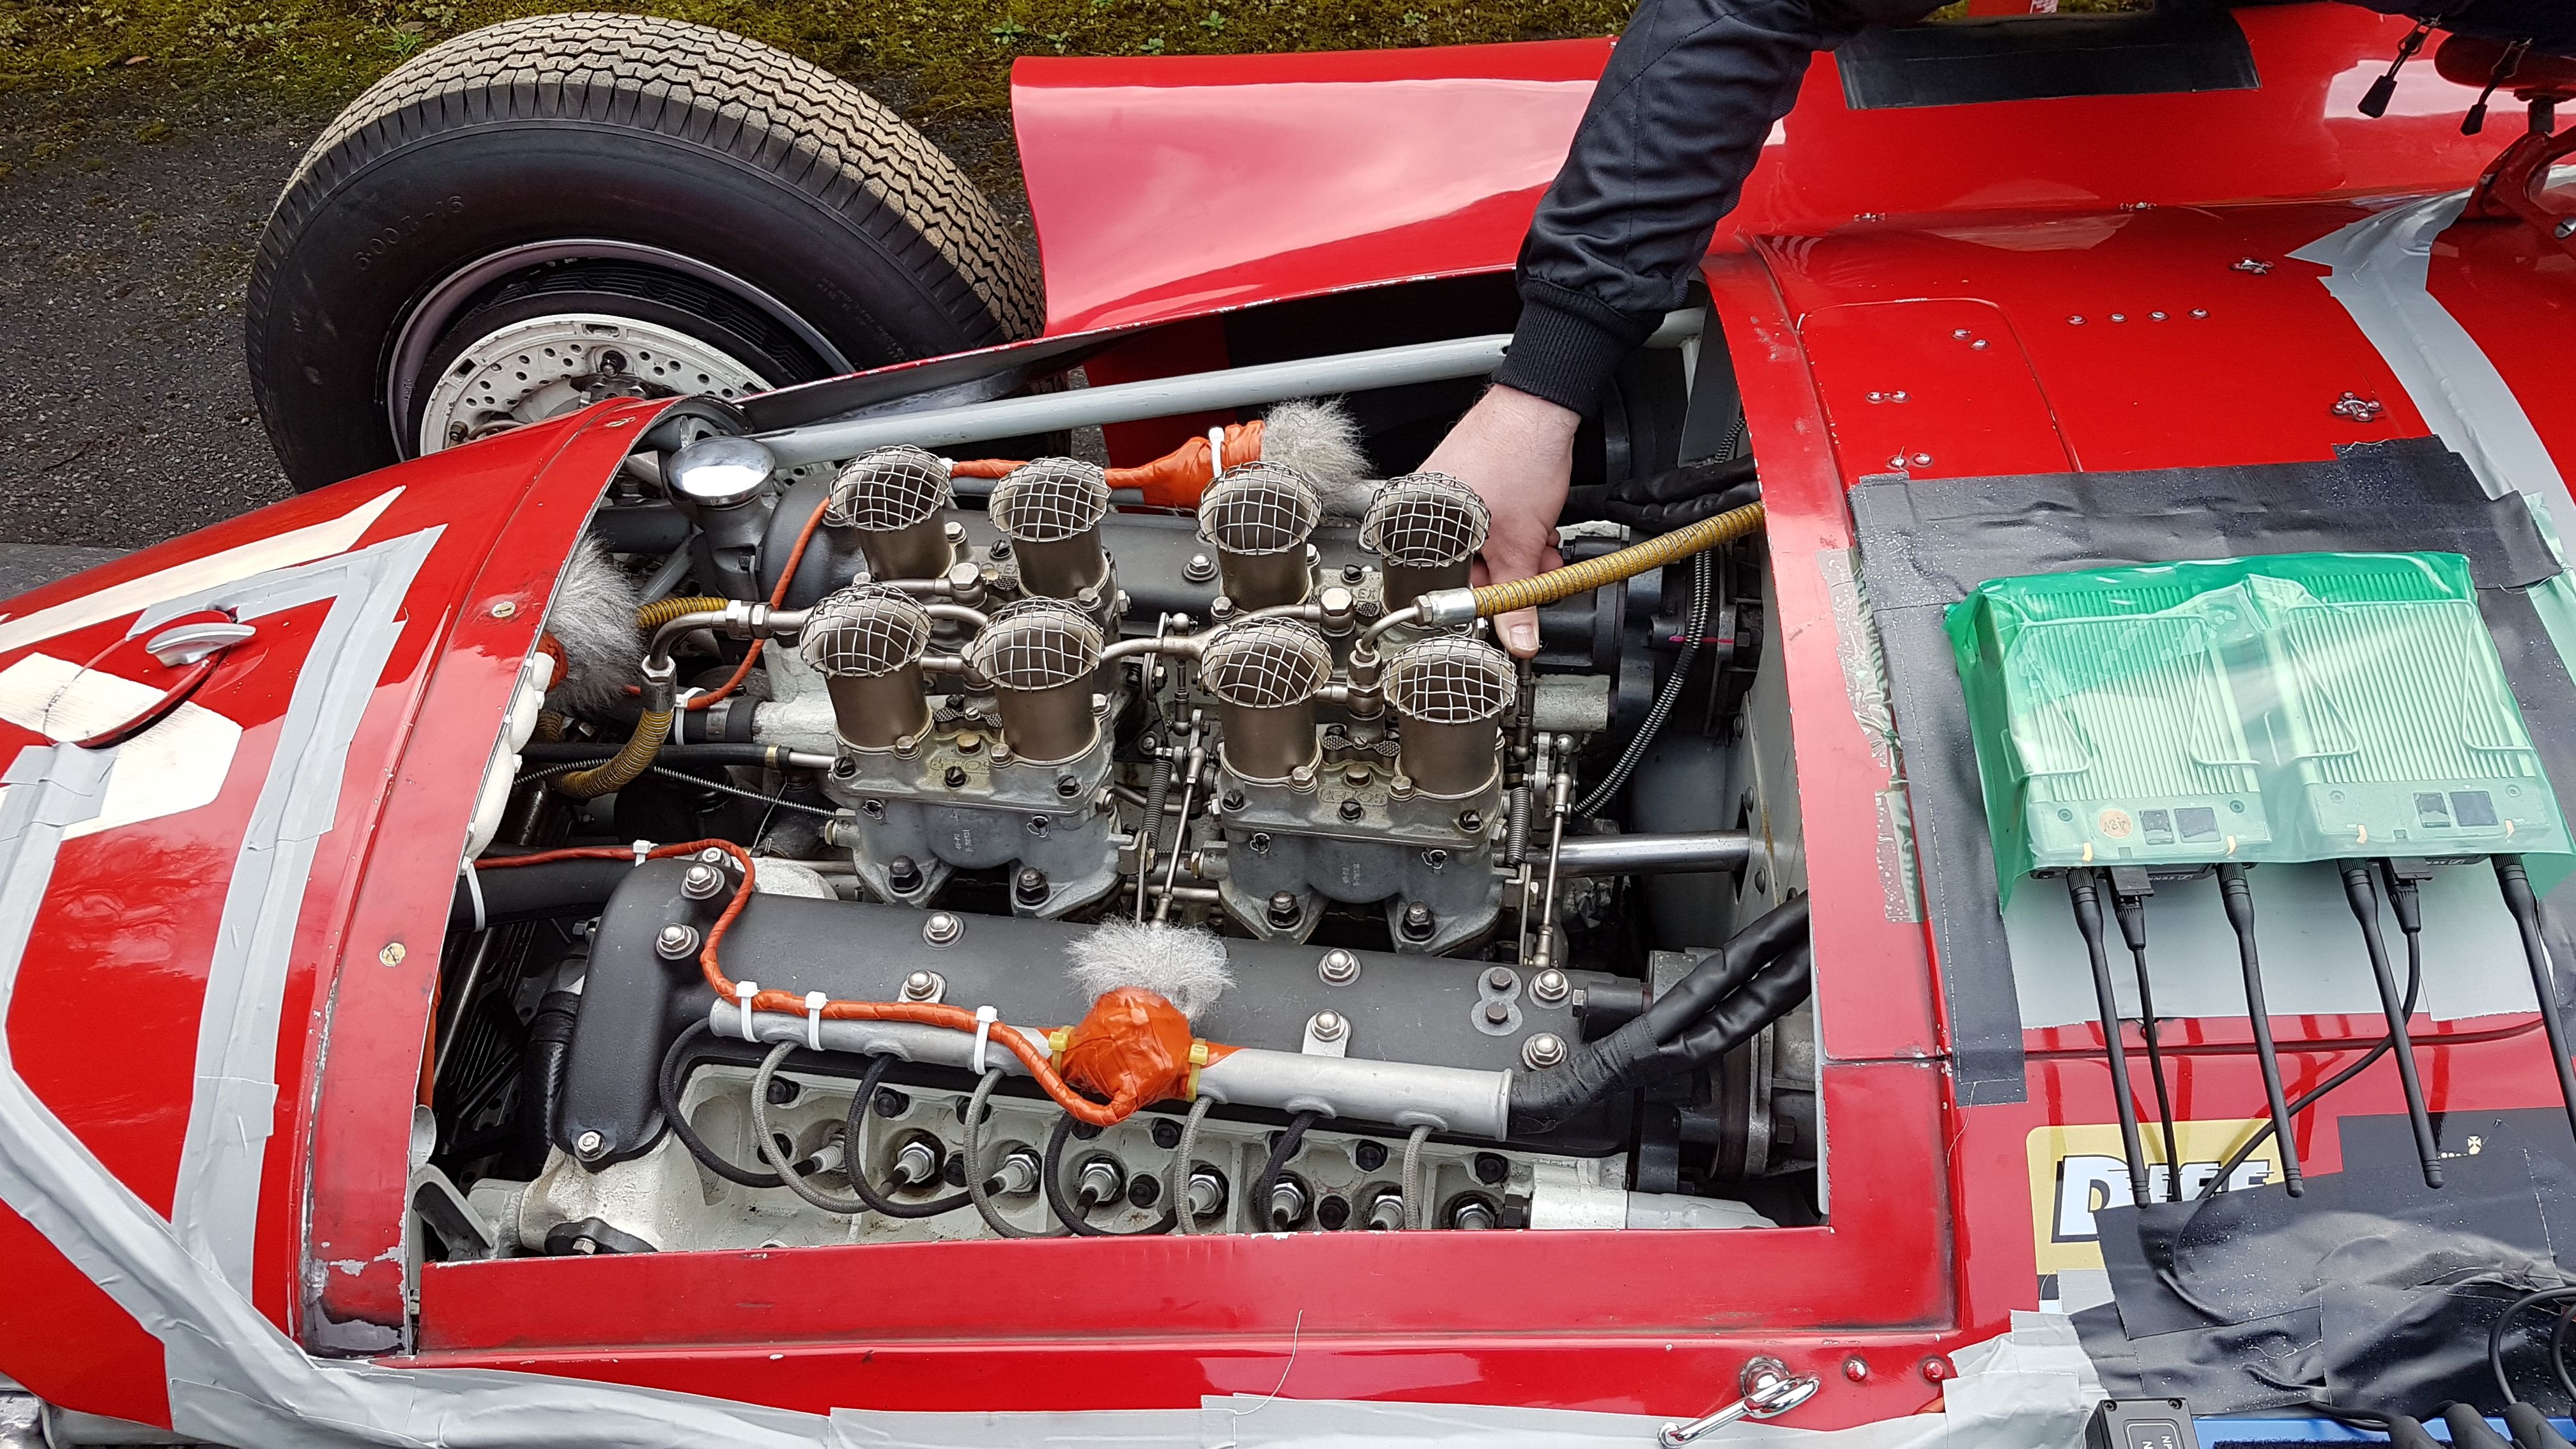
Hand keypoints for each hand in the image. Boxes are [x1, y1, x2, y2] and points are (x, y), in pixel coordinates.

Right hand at [1418, 385, 1579, 656]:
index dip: (1480, 604)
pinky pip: (1484, 522)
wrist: (1540, 403)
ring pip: (1480, 546)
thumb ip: (1518, 597)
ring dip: (1517, 555)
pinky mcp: (1465, 481)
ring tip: (1541, 545)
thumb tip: (1518, 639)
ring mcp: (1442, 493)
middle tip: (1537, 574)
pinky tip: (1534, 525)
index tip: (1505, 612)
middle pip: (1463, 569)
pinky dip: (1511, 530)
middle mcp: (1421, 508)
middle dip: (1509, 575)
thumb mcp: (1521, 542)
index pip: (1441, 589)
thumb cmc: (1517, 453)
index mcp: (1418, 526)